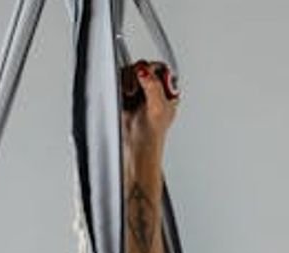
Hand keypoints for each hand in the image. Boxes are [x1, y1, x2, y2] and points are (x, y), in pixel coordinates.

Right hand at [122, 60, 175, 176]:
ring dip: (127, 81)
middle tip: (135, 90)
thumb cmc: (150, 137)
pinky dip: (119, 85)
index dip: (151, 69)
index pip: (161, 68)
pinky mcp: (125, 95)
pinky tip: (123, 96)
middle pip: (143, 66)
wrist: (134, 150)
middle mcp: (155, 90)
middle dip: (137, 76)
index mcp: (168, 92)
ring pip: (130, 72)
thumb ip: (153, 87)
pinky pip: (120, 80)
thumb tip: (145, 71)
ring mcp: (139, 92)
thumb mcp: (156, 109)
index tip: (144, 77)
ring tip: (129, 95)